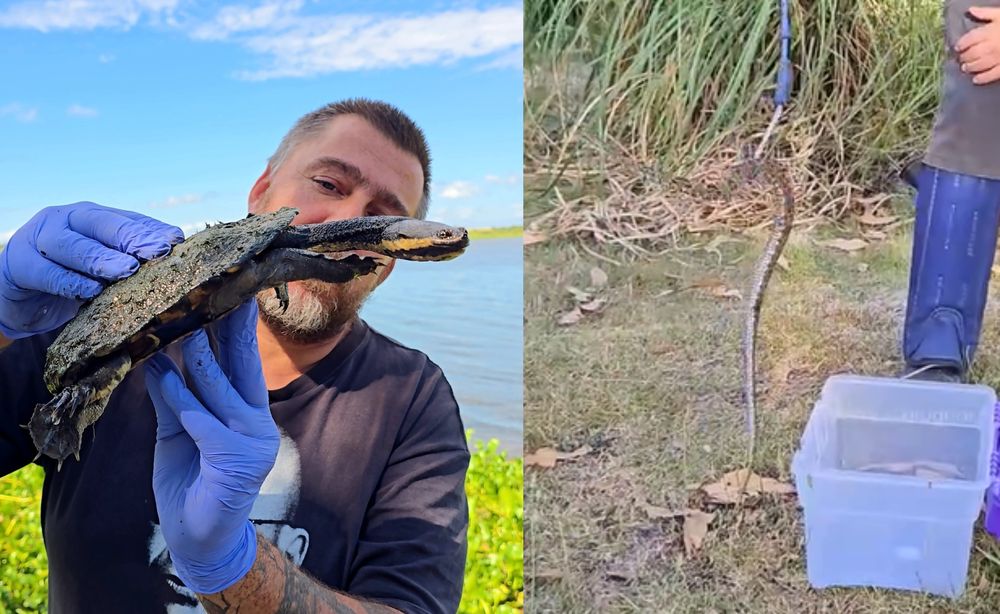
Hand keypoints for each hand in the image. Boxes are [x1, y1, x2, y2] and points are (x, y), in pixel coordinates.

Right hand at [0, 202, 183, 337]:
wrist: (19, 293)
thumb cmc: (70, 275)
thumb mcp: (101, 266)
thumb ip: (128, 259)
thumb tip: (173, 262)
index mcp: (91, 216)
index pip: (126, 219)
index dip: (151, 230)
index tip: (177, 241)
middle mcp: (66, 219)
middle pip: (101, 225)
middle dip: (132, 238)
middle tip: (157, 252)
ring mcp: (39, 238)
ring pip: (72, 245)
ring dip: (102, 259)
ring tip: (128, 270)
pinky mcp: (20, 264)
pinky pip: (47, 273)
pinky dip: (70, 282)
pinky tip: (91, 290)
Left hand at [144, 299, 279, 594]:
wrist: (200, 540)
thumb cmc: (191, 483)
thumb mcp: (178, 431)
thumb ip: (174, 395)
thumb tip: (158, 353)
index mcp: (248, 410)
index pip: (243, 359)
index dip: (235, 324)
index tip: (227, 287)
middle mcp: (257, 420)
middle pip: (243, 362)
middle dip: (230, 322)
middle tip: (217, 283)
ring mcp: (253, 439)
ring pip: (216, 386)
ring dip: (192, 354)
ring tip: (174, 325)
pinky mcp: (237, 459)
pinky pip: (200, 419)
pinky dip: (177, 396)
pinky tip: (158, 374)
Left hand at [956, 7, 999, 83]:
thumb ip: (985, 13)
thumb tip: (970, 10)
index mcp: (989, 32)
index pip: (969, 40)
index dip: (961, 44)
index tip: (958, 48)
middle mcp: (990, 46)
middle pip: (972, 54)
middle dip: (964, 57)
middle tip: (961, 59)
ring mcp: (997, 58)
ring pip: (979, 65)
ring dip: (970, 67)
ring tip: (966, 68)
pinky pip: (992, 75)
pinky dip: (982, 78)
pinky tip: (976, 80)